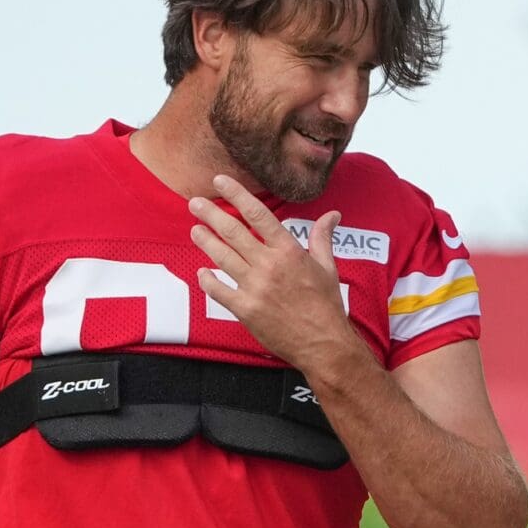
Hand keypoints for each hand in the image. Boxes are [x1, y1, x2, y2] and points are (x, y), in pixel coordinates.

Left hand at [188, 176, 360, 377]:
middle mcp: (269, 265)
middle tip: (194, 203)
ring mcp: (255, 288)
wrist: (324, 344)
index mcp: (289, 251)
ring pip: (222, 257)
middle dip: (210, 214)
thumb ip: (322, 238)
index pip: (258, 214)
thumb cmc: (326, 306)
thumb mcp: (327, 267)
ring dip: (205, 241)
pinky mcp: (246, 310)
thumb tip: (332, 215)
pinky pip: (219, 291)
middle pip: (233, 232)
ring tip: (195, 230)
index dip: (236, 195)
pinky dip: (208, 280)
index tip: (220, 182)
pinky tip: (201, 272)